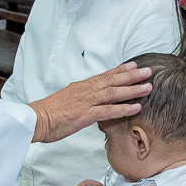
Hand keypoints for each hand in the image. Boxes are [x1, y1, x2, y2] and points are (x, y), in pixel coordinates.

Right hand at [29, 62, 151, 143]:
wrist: (36, 119)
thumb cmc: (50, 112)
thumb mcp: (67, 99)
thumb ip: (81, 97)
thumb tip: (90, 98)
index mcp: (81, 86)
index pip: (104, 75)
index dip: (120, 70)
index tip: (134, 65)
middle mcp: (86, 91)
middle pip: (112, 80)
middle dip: (132, 76)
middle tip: (148, 71)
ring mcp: (86, 102)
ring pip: (113, 93)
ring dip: (132, 90)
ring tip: (148, 87)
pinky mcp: (85, 115)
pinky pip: (108, 111)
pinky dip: (123, 108)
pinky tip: (136, 108)